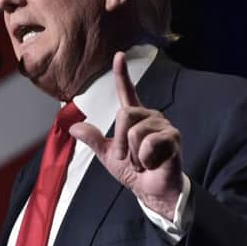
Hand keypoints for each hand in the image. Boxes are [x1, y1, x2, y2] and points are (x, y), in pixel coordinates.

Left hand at [69, 52, 182, 219]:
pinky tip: (154, 163)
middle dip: (120, 143)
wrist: (151, 191)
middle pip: (124, 115)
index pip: (126, 91)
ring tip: (143, 162)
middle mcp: (149, 116)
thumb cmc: (133, 171)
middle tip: (128, 158)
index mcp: (134, 117)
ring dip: (133, 154)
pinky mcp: (173, 137)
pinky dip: (145, 159)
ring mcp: (163, 125)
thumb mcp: (107, 155)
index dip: (121, 73)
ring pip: (135, 131)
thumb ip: (93, 139)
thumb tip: (73, 127)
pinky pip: (148, 143)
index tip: (119, 55)